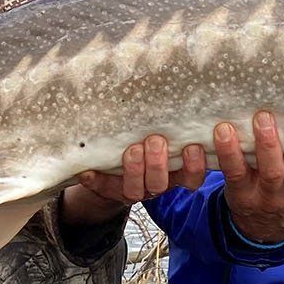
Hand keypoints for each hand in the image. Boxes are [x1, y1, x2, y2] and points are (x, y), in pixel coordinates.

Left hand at [63, 135, 209, 224]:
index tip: (193, 146)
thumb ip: (177, 123)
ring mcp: (132, 189)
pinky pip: (101, 187)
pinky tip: (88, 171)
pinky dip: (95, 180)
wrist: (119, 165)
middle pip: (161, 183)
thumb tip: (186, 93)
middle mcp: (155, 184)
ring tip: (132, 149)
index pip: (192, 178)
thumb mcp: (169, 132)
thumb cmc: (151, 138)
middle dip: (158, 164)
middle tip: (155, 141)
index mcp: (175, 173)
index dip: (194, 166)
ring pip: (135, 190)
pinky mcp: (108, 189)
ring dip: (134, 170)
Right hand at [216, 112, 283, 244]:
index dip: (230, 152)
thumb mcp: (230, 186)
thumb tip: (214, 118)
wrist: (265, 232)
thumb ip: (228, 160)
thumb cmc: (245, 196)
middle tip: (263, 118)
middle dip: (267, 144)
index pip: (235, 172)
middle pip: (270, 171)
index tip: (223, 128)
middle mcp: (271, 196)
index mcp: (244, 194)